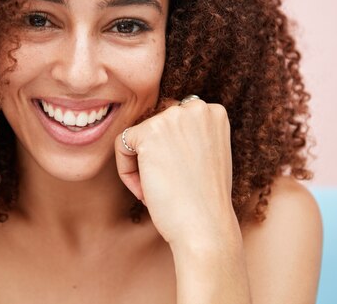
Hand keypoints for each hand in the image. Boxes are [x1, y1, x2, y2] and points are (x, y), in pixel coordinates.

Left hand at [115, 97, 237, 247]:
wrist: (205, 228)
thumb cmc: (205, 200)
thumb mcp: (208, 155)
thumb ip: (191, 135)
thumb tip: (161, 130)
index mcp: (214, 112)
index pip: (174, 121)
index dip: (171, 151)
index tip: (180, 176)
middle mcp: (196, 108)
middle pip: (154, 125)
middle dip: (154, 155)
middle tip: (168, 185)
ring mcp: (173, 117)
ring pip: (138, 136)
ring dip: (141, 164)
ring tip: (158, 189)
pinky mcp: (149, 132)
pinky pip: (122, 145)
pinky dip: (126, 171)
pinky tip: (146, 191)